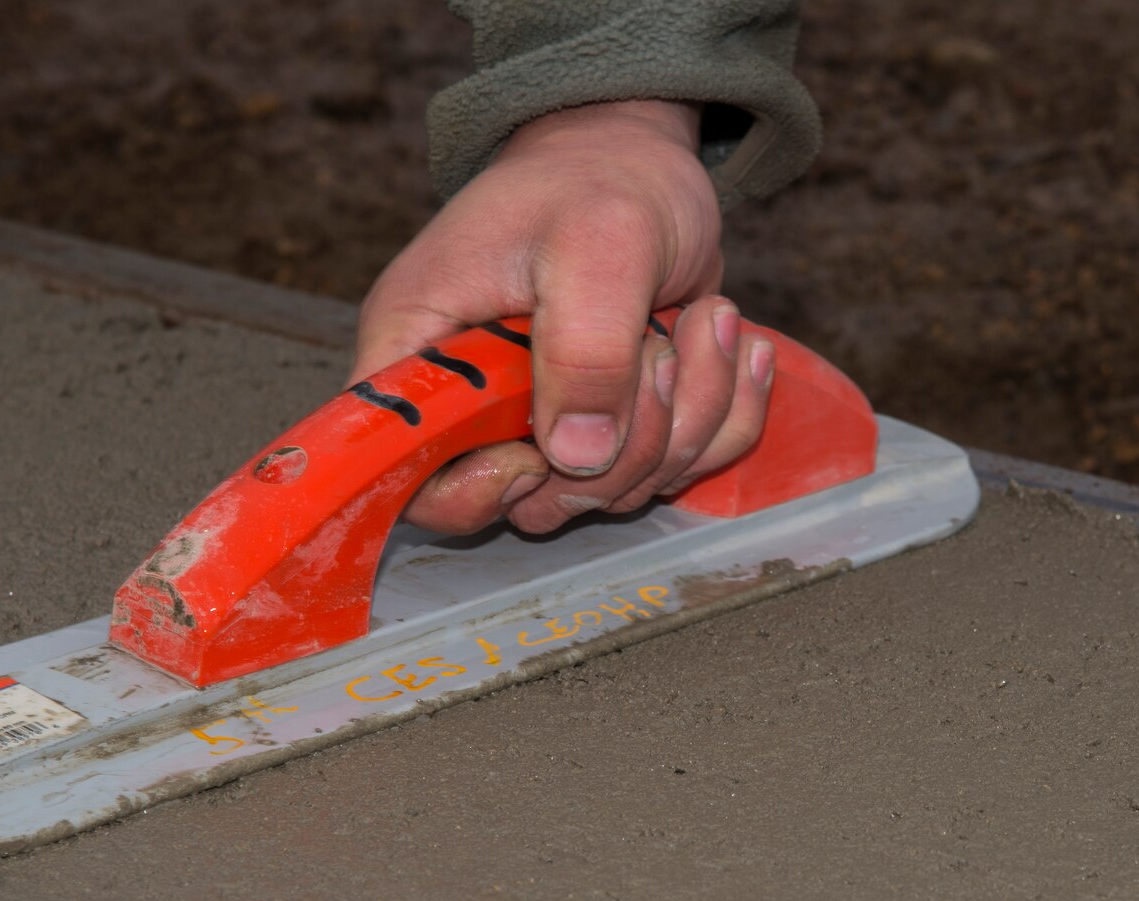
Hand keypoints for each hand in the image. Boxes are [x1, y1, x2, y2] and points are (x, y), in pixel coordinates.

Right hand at [352, 100, 775, 535]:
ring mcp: (551, 425)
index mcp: (421, 351)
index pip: (406, 473)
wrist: (645, 161)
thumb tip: (579, 460)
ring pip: (618, 489)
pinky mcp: (616, 429)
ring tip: (705, 321)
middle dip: (627, 443)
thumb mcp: (597, 242)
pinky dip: (723, 417)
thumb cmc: (598, 180)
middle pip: (536, 501)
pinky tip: (731, 346)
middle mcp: (477, 404)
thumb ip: (585, 350)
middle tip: (659, 346)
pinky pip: (679, 470)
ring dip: (690, 418)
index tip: (539, 449)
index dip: (473, 489)